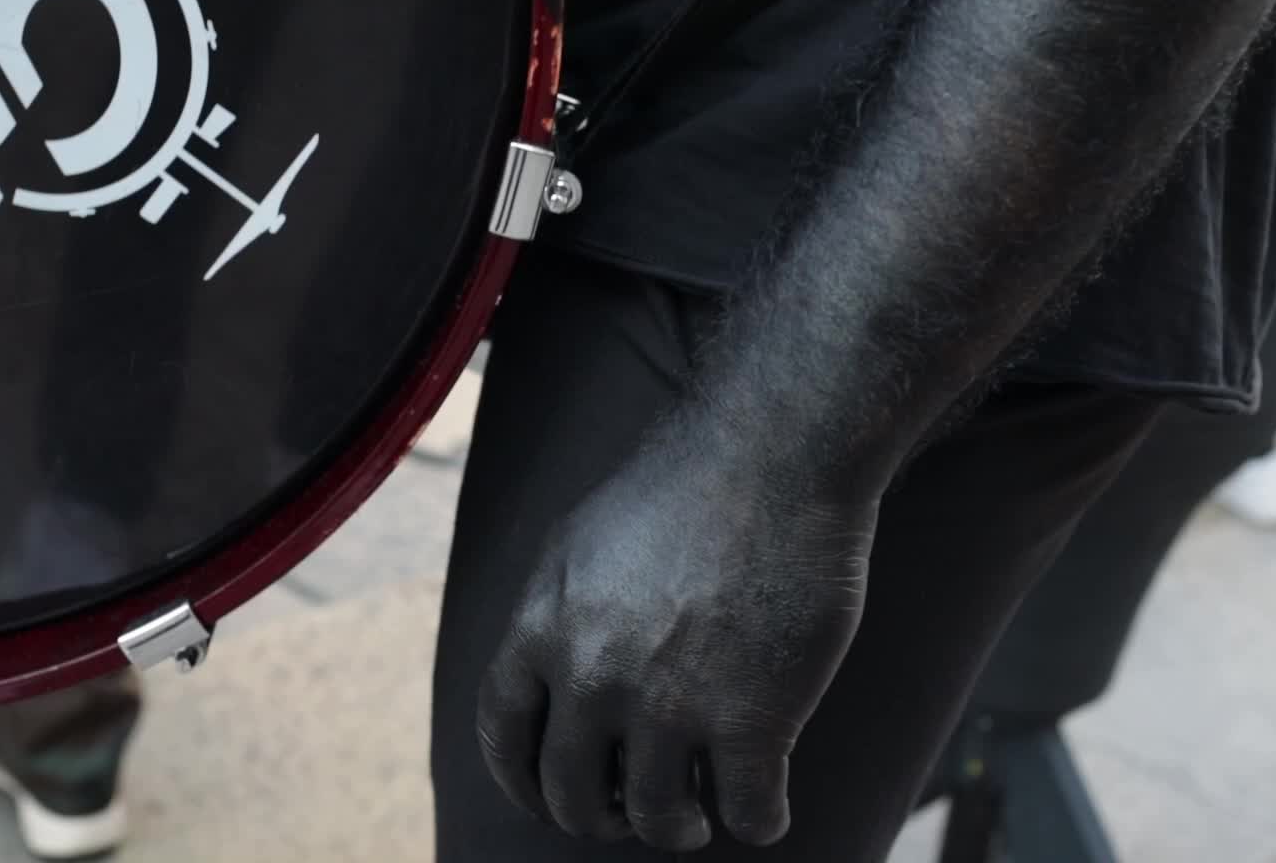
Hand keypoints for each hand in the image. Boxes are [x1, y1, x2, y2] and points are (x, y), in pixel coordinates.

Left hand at [475, 435, 877, 850]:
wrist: (772, 451)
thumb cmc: (685, 483)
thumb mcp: (580, 542)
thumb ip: (556, 617)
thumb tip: (549, 683)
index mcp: (542, 629)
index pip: (503, 737)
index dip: (523, 783)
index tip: (547, 801)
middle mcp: (593, 677)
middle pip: (572, 795)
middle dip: (599, 818)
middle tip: (629, 813)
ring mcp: (672, 704)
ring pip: (660, 817)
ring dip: (677, 828)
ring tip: (695, 818)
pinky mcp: (753, 718)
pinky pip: (746, 812)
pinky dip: (758, 822)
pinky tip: (765, 811)